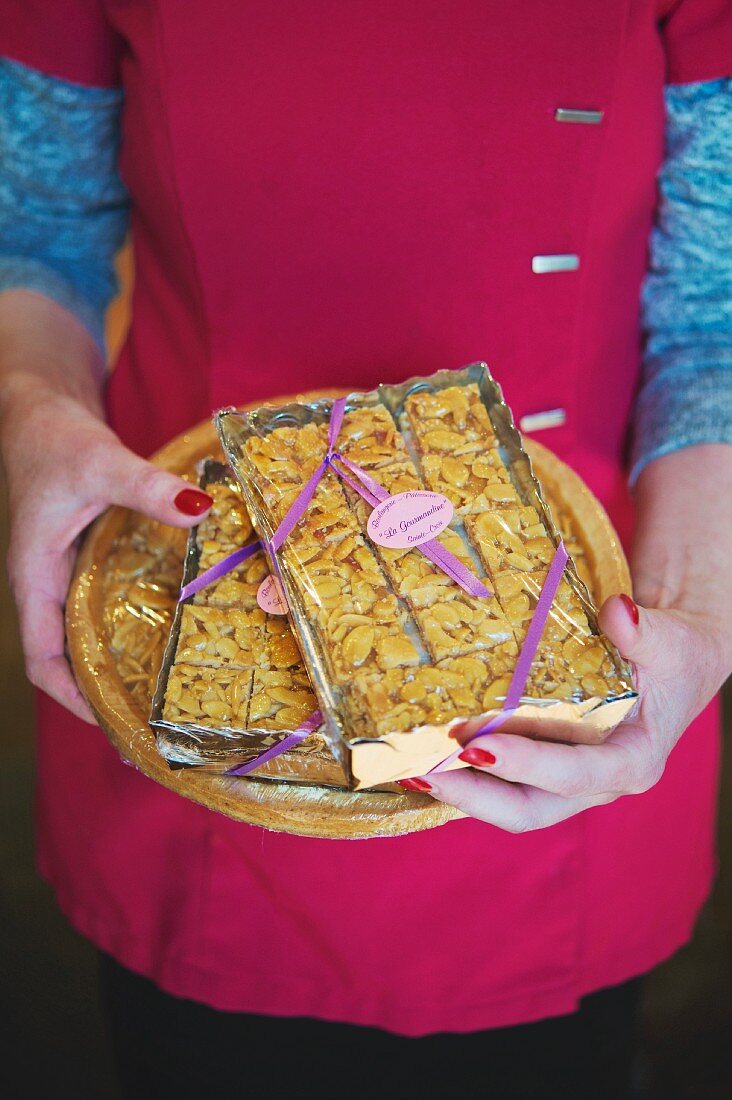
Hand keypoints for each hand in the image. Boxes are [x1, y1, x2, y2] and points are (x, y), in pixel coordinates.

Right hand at [2, 390, 211, 722]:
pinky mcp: (87, 558)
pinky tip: (171, 632)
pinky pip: (104, 605)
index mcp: (34, 577)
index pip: (42, 659)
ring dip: (120, 663)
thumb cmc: (54, 438)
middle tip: (154, 725)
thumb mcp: (101, 463)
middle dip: (105, 693)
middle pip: (70, 657)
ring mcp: (67, 573)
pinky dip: (131, 625)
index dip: (72, 696)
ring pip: (88, 633)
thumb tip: (199, 509)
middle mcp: (48, 585)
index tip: (113, 722)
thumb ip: (148, 488)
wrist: (41, 408)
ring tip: (168, 694)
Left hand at [413, 593, 728, 829]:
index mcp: (632, 762)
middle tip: (423, 770)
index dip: (526, 765)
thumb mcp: (671, 640)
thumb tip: (619, 611)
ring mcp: (567, 781)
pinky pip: (500, 782)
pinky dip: (463, 772)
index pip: (577, 775)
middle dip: (473, 796)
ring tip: (407, 768)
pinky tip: (424, 753)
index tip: (476, 744)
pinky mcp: (545, 767)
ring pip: (507, 802)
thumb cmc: (677, 654)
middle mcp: (597, 784)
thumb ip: (644, 632)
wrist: (675, 662)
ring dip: (459, 789)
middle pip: (529, 810)